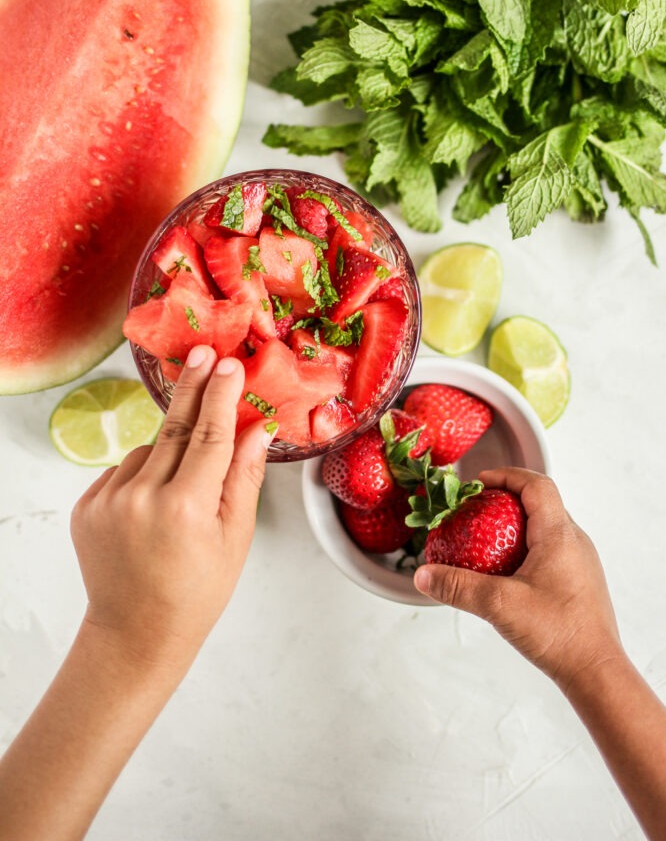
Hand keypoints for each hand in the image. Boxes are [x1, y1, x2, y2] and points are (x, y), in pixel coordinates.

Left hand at [71, 345, 272, 671]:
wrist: (136, 633)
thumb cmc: (196, 592)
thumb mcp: (235, 539)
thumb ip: (243, 478)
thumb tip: (257, 428)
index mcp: (186, 507)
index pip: (211, 434)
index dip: (224, 396)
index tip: (230, 365)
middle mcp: (142, 498)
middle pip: (175, 426)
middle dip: (193, 388)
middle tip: (203, 354)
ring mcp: (108, 501)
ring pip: (149, 450)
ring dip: (169, 451)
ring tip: (180, 494)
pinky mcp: (87, 506)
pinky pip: (123, 470)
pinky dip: (142, 474)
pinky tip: (153, 507)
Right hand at [414, 468, 624, 694]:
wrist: (597, 672)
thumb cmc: (558, 634)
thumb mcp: (499, 605)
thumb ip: (457, 587)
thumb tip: (422, 575)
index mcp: (559, 535)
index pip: (536, 485)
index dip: (506, 476)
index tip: (478, 483)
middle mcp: (574, 541)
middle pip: (540, 502)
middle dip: (505, 499)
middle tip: (475, 510)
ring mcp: (580, 561)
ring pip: (545, 527)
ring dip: (515, 524)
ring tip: (485, 539)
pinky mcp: (579, 581)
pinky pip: (550, 549)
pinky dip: (524, 547)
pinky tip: (505, 572)